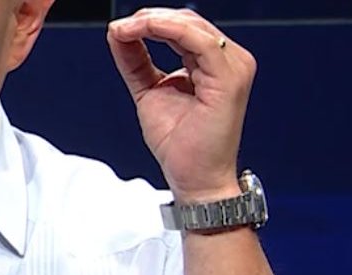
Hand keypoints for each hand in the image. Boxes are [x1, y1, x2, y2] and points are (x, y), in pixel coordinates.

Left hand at [107, 8, 256, 202]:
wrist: (195, 178)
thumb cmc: (180, 144)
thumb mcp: (149, 91)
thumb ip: (136, 60)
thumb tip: (118, 33)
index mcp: (214, 62)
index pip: (182, 26)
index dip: (149, 21)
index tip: (118, 27)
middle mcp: (230, 60)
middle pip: (186, 20)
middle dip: (147, 18)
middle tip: (117, 27)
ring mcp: (234, 66)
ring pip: (190, 25)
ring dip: (151, 22)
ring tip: (122, 30)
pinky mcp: (230, 77)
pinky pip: (197, 40)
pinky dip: (165, 30)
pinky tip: (140, 31)